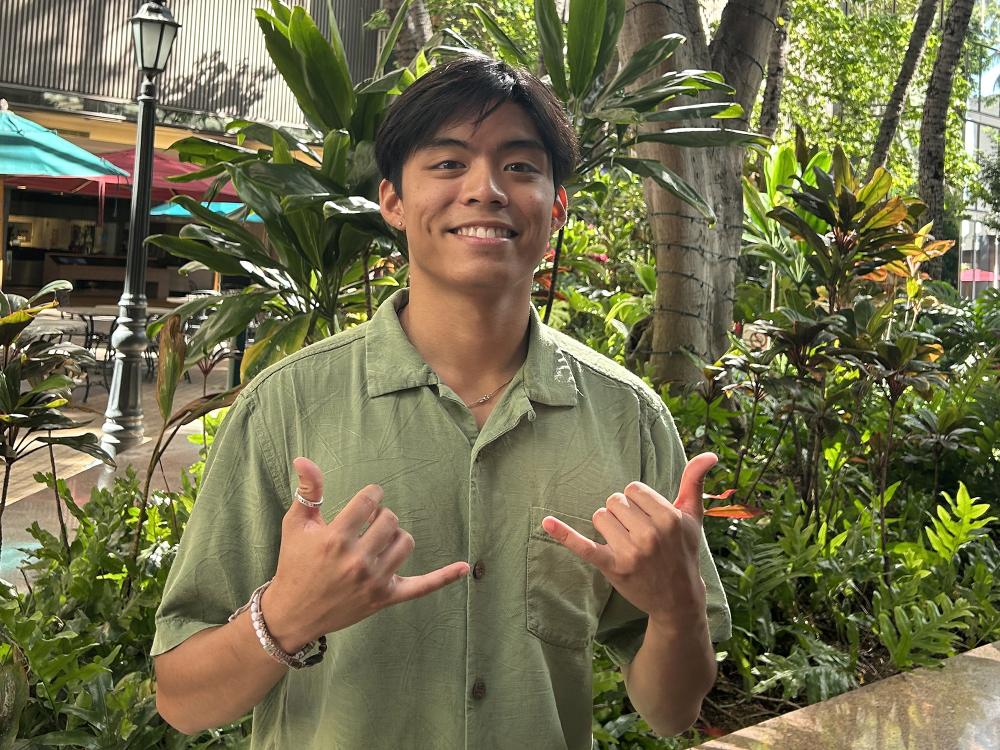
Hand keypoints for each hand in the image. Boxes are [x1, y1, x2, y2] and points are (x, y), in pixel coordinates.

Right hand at [261, 457, 469, 651]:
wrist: (293, 613)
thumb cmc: (294, 564)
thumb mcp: (295, 525)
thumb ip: (307, 491)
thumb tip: (304, 459)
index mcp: (335, 539)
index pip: (369, 500)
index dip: (371, 495)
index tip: (365, 501)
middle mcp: (357, 560)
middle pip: (390, 519)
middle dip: (380, 515)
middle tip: (366, 524)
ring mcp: (374, 581)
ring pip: (405, 542)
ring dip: (395, 536)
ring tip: (377, 541)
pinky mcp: (386, 598)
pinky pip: (422, 586)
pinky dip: (444, 576)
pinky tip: (465, 567)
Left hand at [541, 453, 717, 625]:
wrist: (678, 599)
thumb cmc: (684, 551)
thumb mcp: (693, 516)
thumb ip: (694, 481)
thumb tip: (710, 453)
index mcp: (669, 516)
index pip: (633, 489)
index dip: (638, 502)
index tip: (650, 519)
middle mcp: (651, 534)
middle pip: (614, 501)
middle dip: (623, 514)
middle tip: (640, 535)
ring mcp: (632, 552)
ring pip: (600, 517)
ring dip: (609, 528)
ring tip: (628, 544)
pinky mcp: (612, 567)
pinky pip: (583, 546)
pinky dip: (564, 534)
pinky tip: (546, 523)